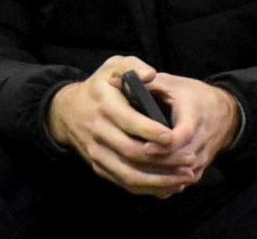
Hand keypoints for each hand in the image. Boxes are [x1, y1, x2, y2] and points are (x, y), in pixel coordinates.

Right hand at [48, 56, 192, 197]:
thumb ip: (133, 66)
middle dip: (164, 160)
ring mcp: (98, 153)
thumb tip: (150, 75)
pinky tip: (170, 186)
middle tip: (190, 159)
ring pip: (129, 175)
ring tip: (186, 178)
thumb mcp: (112, 66)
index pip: (129, 123)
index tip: (174, 137)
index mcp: (105, 106)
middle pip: (132, 153)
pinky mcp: (99, 167)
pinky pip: (125, 184)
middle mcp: (99, 132)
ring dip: (160, 181)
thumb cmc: (99, 86)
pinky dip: (148, 188)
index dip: (152, 132)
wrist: (66, 111)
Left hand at [144, 73, 241, 183]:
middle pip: (181, 159)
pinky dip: (167, 185)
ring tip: (138, 175)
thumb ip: (146, 84)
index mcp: (194, 115)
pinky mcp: (201, 168)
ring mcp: (203, 156)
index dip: (165, 144)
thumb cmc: (192, 95)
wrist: (224, 112)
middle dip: (158, 164)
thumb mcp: (171, 83)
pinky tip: (148, 182)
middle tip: (134, 165)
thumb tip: (115, 82)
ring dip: (162, 177)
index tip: (146, 147)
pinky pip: (184, 182)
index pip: (184, 135)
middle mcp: (202, 139)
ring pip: (183, 175)